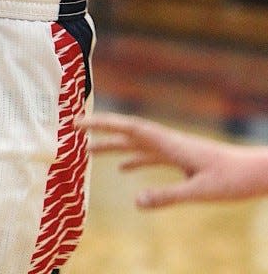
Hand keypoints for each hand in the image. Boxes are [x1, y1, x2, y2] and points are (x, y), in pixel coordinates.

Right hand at [84, 111, 267, 206]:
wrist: (255, 172)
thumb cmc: (232, 179)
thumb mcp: (200, 192)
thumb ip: (167, 196)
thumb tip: (134, 200)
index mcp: (170, 144)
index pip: (130, 129)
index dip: (103, 124)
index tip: (79, 122)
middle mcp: (168, 143)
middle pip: (128, 133)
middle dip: (101, 130)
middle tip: (73, 128)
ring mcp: (174, 151)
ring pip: (136, 145)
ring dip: (113, 147)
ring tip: (88, 152)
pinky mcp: (181, 161)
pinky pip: (150, 157)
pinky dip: (133, 160)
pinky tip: (123, 170)